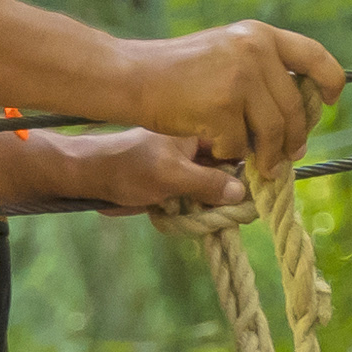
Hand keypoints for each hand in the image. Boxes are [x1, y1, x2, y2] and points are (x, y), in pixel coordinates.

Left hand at [68, 128, 250, 223]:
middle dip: (235, 189)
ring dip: (218, 203)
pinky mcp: (175, 184)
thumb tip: (242, 193)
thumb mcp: (172, 175)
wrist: (90, 178)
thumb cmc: (128, 168)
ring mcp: (185, 167)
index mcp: (197, 131)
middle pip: (227, 168)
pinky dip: (203, 208)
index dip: (250, 165)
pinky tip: (210, 220)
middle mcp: (195, 147)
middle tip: (246, 213)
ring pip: (214, 186)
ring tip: (229, 219)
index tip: (262, 189)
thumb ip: (207, 183)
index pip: (235, 144)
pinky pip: (198, 197)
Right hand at [116, 17, 343, 177]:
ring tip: (262, 167)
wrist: (133, 76)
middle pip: (293, 108)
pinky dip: (230, 153)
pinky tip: (215, 147)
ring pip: (273, 131)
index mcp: (259, 35)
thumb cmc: (178, 73)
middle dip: (294, 139)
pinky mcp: (223, 106)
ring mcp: (240, 77)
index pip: (315, 56)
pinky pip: (241, 144)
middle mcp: (255, 50)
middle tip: (289, 157)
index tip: (330, 101)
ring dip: (268, 156)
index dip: (331, 81)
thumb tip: (302, 110)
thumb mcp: (226, 52)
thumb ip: (261, 70)